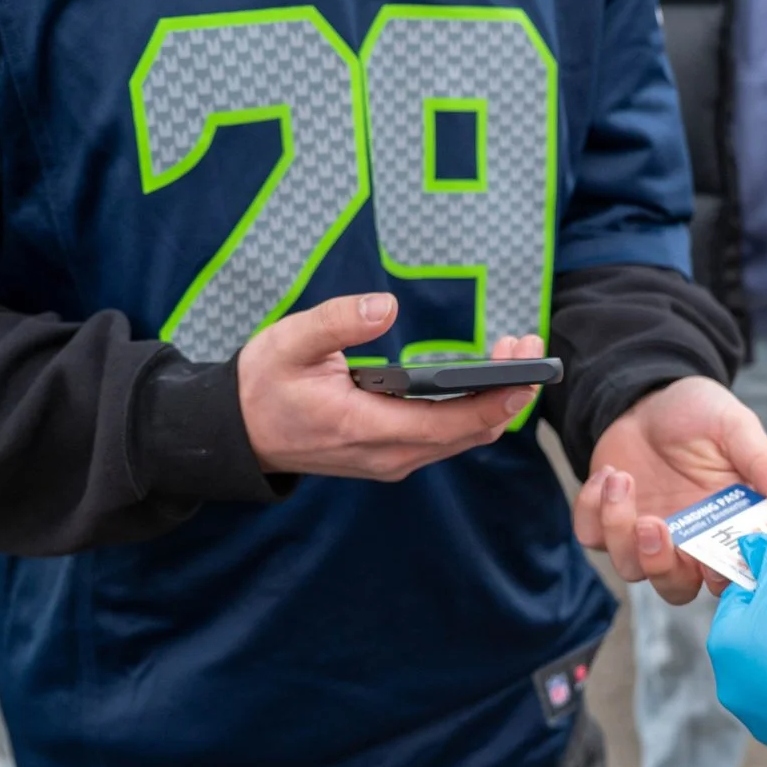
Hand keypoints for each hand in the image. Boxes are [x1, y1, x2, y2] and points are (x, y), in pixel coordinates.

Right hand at [238, 293, 542, 479]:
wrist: (238, 434)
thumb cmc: (263, 384)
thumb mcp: (289, 341)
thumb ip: (337, 322)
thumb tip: (387, 307)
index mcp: (362, 426)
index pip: (447, 424)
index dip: (493, 400)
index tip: (525, 370)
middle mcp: (385, 454)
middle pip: (467, 433)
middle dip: (507, 393)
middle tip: (528, 344)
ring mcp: (390, 460)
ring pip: (461, 439)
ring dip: (494, 402)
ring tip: (513, 352)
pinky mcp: (391, 456)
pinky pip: (445, 439)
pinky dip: (473, 411)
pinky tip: (485, 376)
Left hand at [575, 377, 766, 604]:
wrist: (649, 395)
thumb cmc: (700, 413)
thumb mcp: (736, 427)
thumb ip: (763, 462)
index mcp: (725, 527)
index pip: (730, 574)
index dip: (723, 577)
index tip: (713, 557)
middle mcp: (686, 541)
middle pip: (675, 588)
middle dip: (661, 565)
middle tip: (655, 524)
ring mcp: (644, 535)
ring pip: (629, 568)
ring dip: (620, 528)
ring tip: (621, 479)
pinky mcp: (607, 521)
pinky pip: (591, 537)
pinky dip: (593, 510)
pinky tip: (609, 473)